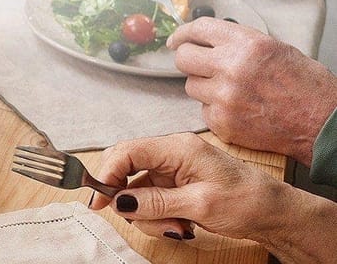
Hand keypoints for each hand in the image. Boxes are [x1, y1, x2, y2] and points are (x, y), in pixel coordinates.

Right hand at [89, 134, 336, 262]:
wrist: (276, 214)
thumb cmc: (248, 201)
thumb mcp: (200, 204)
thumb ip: (156, 202)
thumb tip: (120, 202)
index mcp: (178, 148)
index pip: (127, 152)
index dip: (108, 174)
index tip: (100, 201)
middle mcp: (171, 156)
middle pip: (127, 172)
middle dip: (130, 201)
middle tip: (140, 220)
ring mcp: (172, 172)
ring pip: (137, 193)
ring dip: (149, 217)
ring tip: (178, 229)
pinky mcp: (175, 188)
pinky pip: (151, 203)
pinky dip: (159, 219)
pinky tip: (180, 227)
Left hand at [167, 17, 336, 165]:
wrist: (322, 123)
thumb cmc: (307, 86)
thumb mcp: (277, 49)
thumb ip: (240, 43)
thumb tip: (211, 41)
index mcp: (247, 44)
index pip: (198, 29)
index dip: (183, 33)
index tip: (176, 39)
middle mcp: (231, 68)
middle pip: (184, 58)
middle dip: (189, 60)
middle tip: (199, 64)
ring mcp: (224, 97)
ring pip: (191, 86)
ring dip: (204, 86)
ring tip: (230, 90)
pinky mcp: (221, 122)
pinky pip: (203, 110)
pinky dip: (215, 109)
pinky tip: (237, 108)